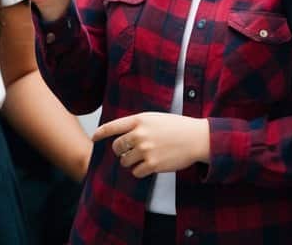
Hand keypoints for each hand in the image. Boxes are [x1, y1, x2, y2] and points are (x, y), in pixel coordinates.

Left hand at [91, 112, 209, 178]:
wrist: (197, 138)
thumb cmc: (177, 127)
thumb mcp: (155, 118)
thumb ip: (137, 124)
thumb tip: (121, 135)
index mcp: (139, 120)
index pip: (112, 126)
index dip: (100, 133)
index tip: (94, 138)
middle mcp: (140, 134)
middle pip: (116, 147)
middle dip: (120, 151)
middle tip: (130, 151)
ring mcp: (145, 150)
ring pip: (125, 161)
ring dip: (130, 162)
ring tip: (143, 157)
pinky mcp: (152, 164)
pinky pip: (136, 172)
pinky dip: (140, 171)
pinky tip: (150, 165)